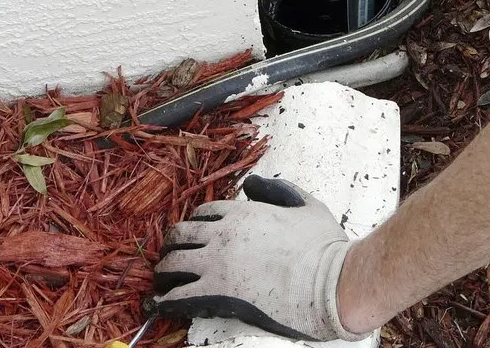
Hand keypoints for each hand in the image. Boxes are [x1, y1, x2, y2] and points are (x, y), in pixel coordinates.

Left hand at [151, 176, 364, 341]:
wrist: (328, 282)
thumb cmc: (322, 246)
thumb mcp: (305, 204)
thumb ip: (278, 189)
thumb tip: (253, 184)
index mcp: (242, 213)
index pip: (205, 213)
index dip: (196, 223)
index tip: (194, 233)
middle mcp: (222, 234)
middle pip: (182, 235)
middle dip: (173, 244)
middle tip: (170, 254)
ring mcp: (216, 264)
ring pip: (173, 263)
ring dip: (164, 271)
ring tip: (161, 280)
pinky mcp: (216, 293)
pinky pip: (179, 296)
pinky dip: (167, 300)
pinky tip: (162, 304)